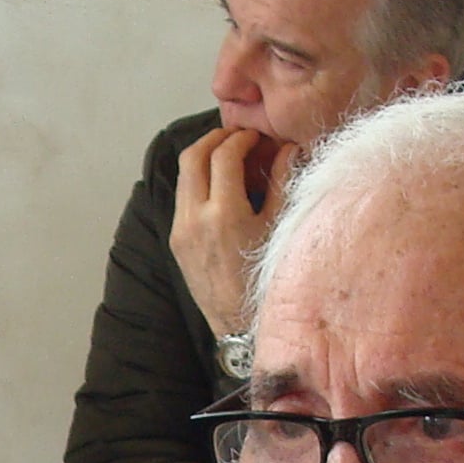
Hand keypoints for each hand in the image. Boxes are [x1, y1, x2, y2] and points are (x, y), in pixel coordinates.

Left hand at [168, 126, 284, 341]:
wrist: (241, 325)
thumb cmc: (267, 279)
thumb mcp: (280, 228)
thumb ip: (283, 182)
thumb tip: (287, 148)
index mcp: (223, 214)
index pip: (224, 155)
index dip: (241, 139)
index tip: (255, 138)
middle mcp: (194, 220)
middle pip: (192, 157)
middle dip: (214, 140)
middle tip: (236, 138)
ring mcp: (181, 231)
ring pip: (183, 177)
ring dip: (203, 159)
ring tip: (228, 158)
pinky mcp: (176, 242)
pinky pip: (182, 199)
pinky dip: (198, 182)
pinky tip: (220, 187)